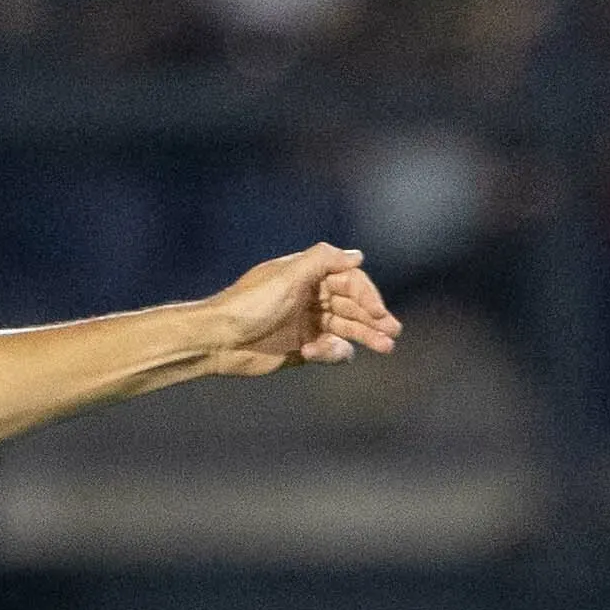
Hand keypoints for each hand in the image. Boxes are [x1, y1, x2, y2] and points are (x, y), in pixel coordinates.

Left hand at [203, 243, 398, 374]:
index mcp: (308, 276)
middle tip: (393, 332)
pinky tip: (314, 353)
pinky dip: (330, 352)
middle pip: (353, 306)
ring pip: (346, 329)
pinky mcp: (302, 348)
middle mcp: (311, 297)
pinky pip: (330, 350)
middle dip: (374, 318)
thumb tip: (358, 256)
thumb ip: (323, 260)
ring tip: (385, 347)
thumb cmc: (249, 304)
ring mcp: (307, 323)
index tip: (378, 312)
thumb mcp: (287, 275)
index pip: (350, 282)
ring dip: (365, 336)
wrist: (216, 339)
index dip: (368, 295)